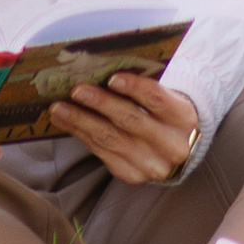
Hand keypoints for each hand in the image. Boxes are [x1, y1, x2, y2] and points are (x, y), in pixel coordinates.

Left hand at [48, 70, 197, 183]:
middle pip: (131, 120)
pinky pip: (104, 154)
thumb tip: (103, 68)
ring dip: (82, 122)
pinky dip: (83, 136)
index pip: (157, 100)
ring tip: (59, 108)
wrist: (179, 147)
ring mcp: (151, 165)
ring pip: (112, 140)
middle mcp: (171, 146)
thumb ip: (144, 86)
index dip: (135, 88)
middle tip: (76, 90)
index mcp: (183, 118)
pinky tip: (68, 123)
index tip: (112, 77)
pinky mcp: (133, 175)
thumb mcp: (167, 97)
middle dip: (101, 104)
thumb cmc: (166, 111)